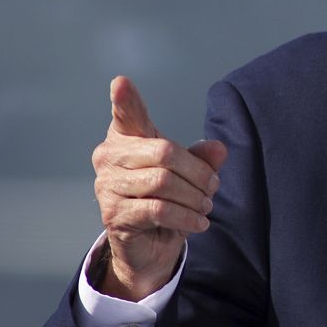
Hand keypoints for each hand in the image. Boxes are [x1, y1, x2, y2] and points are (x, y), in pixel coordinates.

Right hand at [91, 76, 227, 299]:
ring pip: (163, 182)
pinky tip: (199, 222)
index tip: (121, 83)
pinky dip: (186, 216)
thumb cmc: (166, 197)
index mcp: (126, 137)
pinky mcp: (113, 215)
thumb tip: (219, 148)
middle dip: (197, 172)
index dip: (125, 100)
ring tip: (206, 206)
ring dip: (194, 197)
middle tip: (212, 188)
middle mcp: (109, 157)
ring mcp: (107, 186)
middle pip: (164, 152)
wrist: (149, 243)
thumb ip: (202, 158)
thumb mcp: (189, 174)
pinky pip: (158, 209)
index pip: (127, 115)